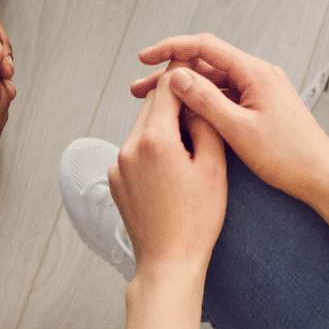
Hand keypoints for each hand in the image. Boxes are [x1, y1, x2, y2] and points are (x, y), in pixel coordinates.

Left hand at [112, 61, 227, 282]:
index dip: (185, 73)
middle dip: (176, 98)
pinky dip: (154, 144)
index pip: (168, 87)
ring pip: (143, 126)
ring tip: (192, 131)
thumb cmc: (196, 220)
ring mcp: (118, 164)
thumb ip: (205, 124)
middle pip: (152, 104)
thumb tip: (197, 99)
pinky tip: (175, 159)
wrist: (168, 263)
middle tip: (201, 96)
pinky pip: (136, 148)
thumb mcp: (213, 167)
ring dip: (165, 122)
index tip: (200, 66)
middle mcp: (129, 147)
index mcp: (154, 139)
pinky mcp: (115, 180)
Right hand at [129, 34, 328, 204]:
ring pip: (215, 82)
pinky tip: (186, 118)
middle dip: (172, 74)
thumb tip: (176, 76)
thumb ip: (205, 100)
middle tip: (140, 90)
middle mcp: (259, 75)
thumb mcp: (239, 130)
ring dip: (186, 91)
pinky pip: (227, 97)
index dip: (171, 48)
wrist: (323, 178)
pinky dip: (204, 103)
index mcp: (255, 73)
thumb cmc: (289, 157)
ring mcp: (262, 91)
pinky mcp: (263, 107)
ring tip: (156, 105)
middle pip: (207, 64)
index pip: (205, 47)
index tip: (144, 58)